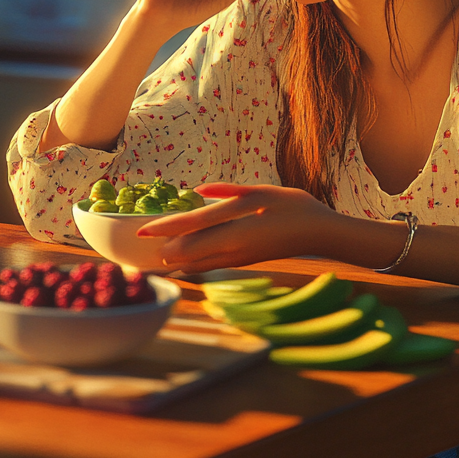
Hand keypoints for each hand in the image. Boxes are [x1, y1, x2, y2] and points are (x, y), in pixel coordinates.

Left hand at [135, 183, 334, 272]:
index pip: (191, 227)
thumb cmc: (293, 207)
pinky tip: (181, 262)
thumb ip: (227, 191)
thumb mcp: (260, 191)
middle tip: (139, 248)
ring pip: (197, 264)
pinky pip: (210, 266)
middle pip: (188, 252)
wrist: (319, 235)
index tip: (140, 230)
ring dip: (174, 260)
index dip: (164, 229)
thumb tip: (197, 191)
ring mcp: (237, 258)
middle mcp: (233, 245)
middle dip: (162, 250)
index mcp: (236, 224)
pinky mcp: (243, 263)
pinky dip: (191, 264)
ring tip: (152, 257)